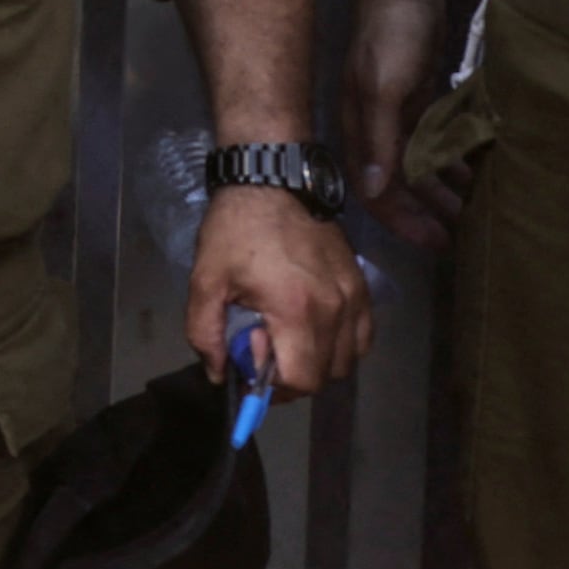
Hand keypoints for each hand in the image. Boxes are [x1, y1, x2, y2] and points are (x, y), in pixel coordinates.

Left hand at [186, 186, 371, 398]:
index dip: (273, 387)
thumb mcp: (205, 280)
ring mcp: (355, 298)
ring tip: (286, 340)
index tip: (250, 366)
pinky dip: (342, 346)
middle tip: (263, 351)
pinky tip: (314, 330)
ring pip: (347, 362)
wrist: (272, 181)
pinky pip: (363, 338)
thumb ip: (206, 333)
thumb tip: (220, 375)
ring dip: (317, 364)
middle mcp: (336, 309)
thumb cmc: (235, 230)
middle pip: (325, 377)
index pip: (301, 380)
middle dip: (291, 377)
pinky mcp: (363, 287)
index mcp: (296, 310)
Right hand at [341, 0, 464, 249]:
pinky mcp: (419, 94)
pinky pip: (433, 139)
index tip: (434, 242)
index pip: (375, 188)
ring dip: (441, 188)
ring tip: (472, 209)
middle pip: (397, 181)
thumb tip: (372, 191)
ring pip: (417, 162)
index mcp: (361, 126)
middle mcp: (375, 124)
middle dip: (425, 211)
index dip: (401, 219)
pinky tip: (474, 169)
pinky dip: (451, 158)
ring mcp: (397, 109)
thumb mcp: (385, 87)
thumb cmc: (392, 34)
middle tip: (458, 235)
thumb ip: (379, 138)